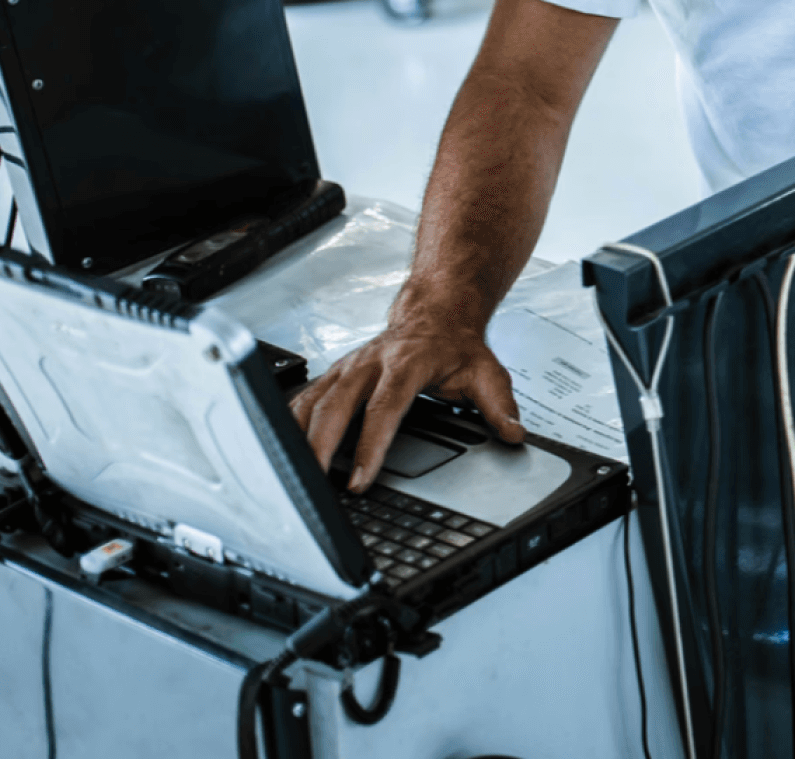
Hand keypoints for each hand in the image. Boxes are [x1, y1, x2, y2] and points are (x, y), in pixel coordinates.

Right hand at [291, 298, 525, 491]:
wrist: (437, 308)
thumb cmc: (456, 344)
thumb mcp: (486, 370)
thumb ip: (499, 404)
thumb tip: (514, 433)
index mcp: (406, 363)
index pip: (385, 408)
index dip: (370, 445)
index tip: (359, 480)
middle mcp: (371, 363)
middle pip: (336, 405)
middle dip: (319, 446)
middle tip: (311, 486)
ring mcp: (348, 367)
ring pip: (312, 401)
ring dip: (296, 439)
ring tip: (287, 477)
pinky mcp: (334, 374)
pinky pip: (304, 400)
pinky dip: (288, 426)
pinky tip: (280, 451)